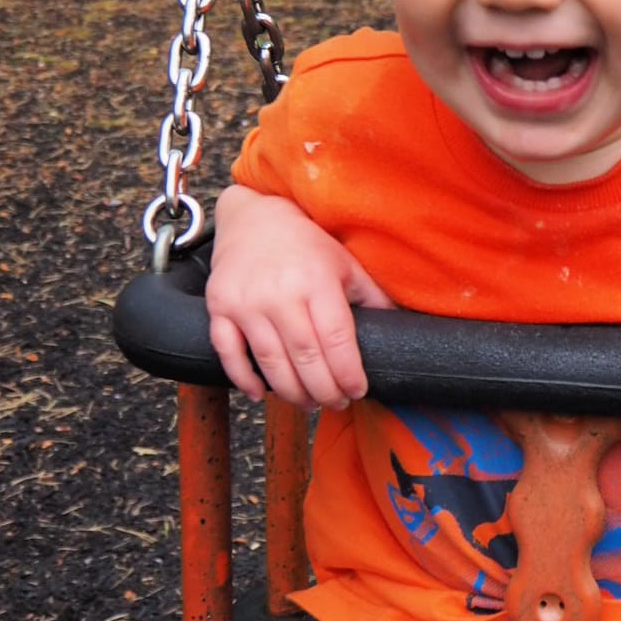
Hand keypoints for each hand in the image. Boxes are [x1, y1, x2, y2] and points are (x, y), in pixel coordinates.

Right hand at [205, 185, 393, 409]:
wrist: (253, 217)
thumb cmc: (306, 244)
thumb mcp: (346, 263)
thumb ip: (372, 298)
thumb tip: (400, 331)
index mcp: (317, 281)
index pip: (337, 339)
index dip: (348, 373)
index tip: (358, 391)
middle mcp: (281, 293)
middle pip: (306, 358)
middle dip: (324, 391)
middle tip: (335, 404)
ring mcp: (246, 302)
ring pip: (270, 362)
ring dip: (291, 393)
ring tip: (307, 403)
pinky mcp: (220, 307)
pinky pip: (228, 352)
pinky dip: (244, 379)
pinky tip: (261, 395)